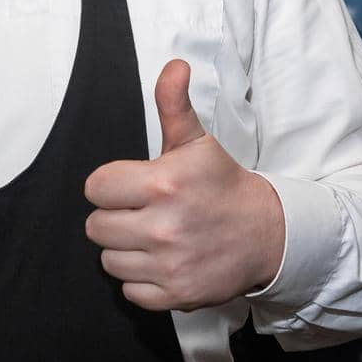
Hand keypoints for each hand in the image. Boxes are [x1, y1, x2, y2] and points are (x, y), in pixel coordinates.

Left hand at [84, 59, 284, 311]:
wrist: (267, 233)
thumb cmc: (222, 185)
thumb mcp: (196, 142)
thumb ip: (174, 103)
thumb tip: (174, 66)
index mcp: (161, 183)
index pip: (95, 188)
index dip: (110, 186)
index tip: (131, 186)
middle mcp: (163, 227)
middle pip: (96, 227)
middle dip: (115, 217)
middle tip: (141, 211)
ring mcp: (169, 265)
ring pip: (109, 260)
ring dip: (125, 249)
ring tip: (151, 235)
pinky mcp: (176, 295)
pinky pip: (130, 290)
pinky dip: (141, 279)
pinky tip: (161, 260)